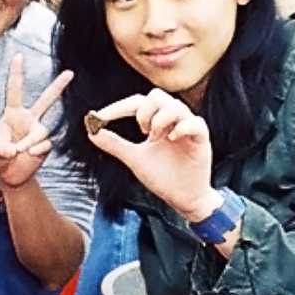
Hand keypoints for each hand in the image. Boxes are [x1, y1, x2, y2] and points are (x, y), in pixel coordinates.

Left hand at [0, 55, 72, 190]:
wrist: (8, 177)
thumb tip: (15, 149)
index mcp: (12, 114)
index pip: (15, 90)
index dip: (16, 73)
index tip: (18, 55)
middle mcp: (28, 120)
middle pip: (46, 100)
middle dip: (58, 86)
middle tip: (70, 72)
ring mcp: (37, 133)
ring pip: (42, 130)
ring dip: (32, 139)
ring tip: (22, 149)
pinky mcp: (44, 147)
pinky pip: (46, 144)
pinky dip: (38, 149)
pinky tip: (31, 154)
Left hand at [88, 90, 217, 222]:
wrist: (183, 198)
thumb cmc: (162, 176)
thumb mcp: (134, 158)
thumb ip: (115, 144)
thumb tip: (91, 131)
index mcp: (156, 121)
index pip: (136, 103)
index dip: (117, 107)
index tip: (99, 117)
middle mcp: (173, 120)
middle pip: (157, 95)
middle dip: (144, 112)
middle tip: (141, 132)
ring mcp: (189, 127)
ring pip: (175, 105)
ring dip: (160, 119)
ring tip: (156, 139)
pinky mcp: (202, 138)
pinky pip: (195, 123)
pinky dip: (181, 127)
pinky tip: (171, 139)